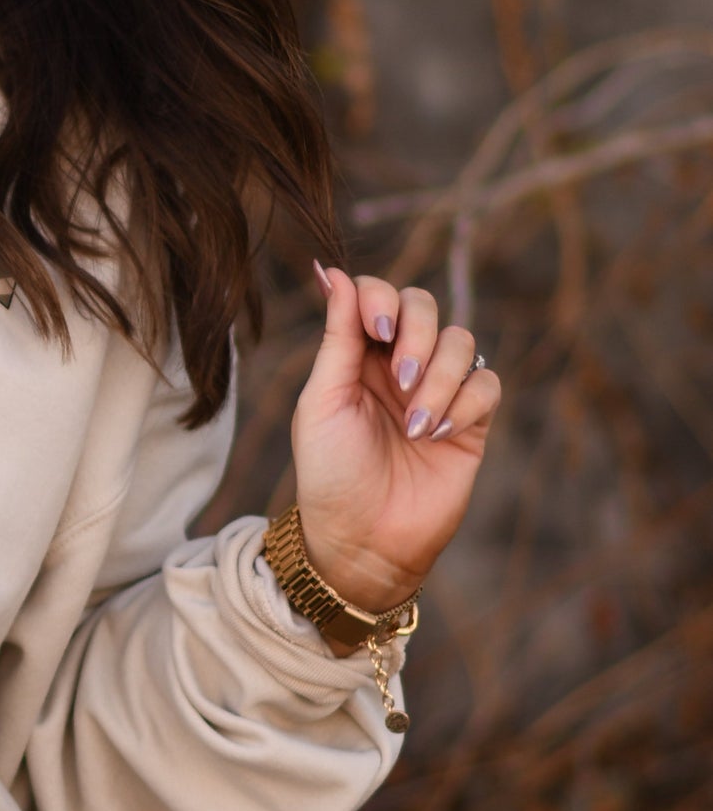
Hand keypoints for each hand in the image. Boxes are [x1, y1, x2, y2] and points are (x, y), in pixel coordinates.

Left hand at [289, 264, 501, 615]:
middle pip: (426, 306)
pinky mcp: (472, 422)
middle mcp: (400, 364)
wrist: (362, 541)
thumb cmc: (331, 474)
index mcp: (357, 354)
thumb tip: (331, 270)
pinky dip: (465, 404)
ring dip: (440, 379)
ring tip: (414, 425)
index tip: (377, 331)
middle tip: (401, 380)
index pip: (378, 294)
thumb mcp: (322, 401)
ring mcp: (439, 390)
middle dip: (418, 335)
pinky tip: (436, 435)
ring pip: (462, 343)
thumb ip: (337, 337)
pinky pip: (487, 384)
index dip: (381, 299)